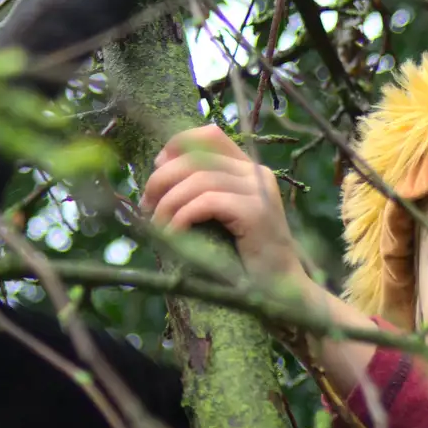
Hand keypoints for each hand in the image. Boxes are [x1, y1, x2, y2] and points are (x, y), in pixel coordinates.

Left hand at [142, 123, 379, 399]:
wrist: (279, 292)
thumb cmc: (244, 261)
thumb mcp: (218, 219)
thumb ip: (199, 191)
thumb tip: (159, 167)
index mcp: (250, 170)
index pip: (209, 135)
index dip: (177, 146)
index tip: (156, 170)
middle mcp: (257, 174)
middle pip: (196, 157)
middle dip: (162, 180)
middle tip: (148, 207)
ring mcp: (260, 192)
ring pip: (198, 180)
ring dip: (168, 203)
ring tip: (159, 226)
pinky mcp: (257, 213)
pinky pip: (207, 202)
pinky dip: (182, 216)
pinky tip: (174, 234)